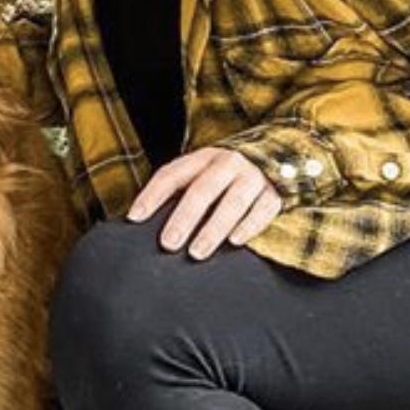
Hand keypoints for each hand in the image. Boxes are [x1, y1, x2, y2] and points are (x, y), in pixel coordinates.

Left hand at [127, 147, 281, 258]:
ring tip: (197, 252)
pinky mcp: (273, 193)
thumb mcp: (199, 174)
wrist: (271, 157)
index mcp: (202, 158)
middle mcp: (227, 163)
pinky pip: (263, 209)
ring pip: (233, 202)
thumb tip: (140, 219)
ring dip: (214, 228)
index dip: (152, 196)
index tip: (135, 218)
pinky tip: (234, 241)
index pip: (172, 175)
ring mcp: (252, 177)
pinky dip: (249, 226)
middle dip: (184, 218)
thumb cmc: (223, 177)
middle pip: (203, 190)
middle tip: (168, 243)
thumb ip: (175, 192)